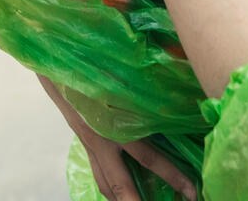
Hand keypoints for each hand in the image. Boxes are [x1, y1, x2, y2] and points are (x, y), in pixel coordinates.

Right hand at [36, 76, 195, 200]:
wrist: (56, 61)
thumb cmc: (93, 63)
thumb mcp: (123, 75)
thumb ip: (147, 90)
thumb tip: (179, 92)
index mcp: (114, 124)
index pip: (149, 158)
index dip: (172, 176)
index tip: (191, 191)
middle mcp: (100, 139)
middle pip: (121, 185)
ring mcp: (89, 143)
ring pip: (105, 183)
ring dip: (120, 199)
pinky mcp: (83, 141)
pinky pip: (97, 171)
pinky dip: (108, 185)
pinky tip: (118, 190)